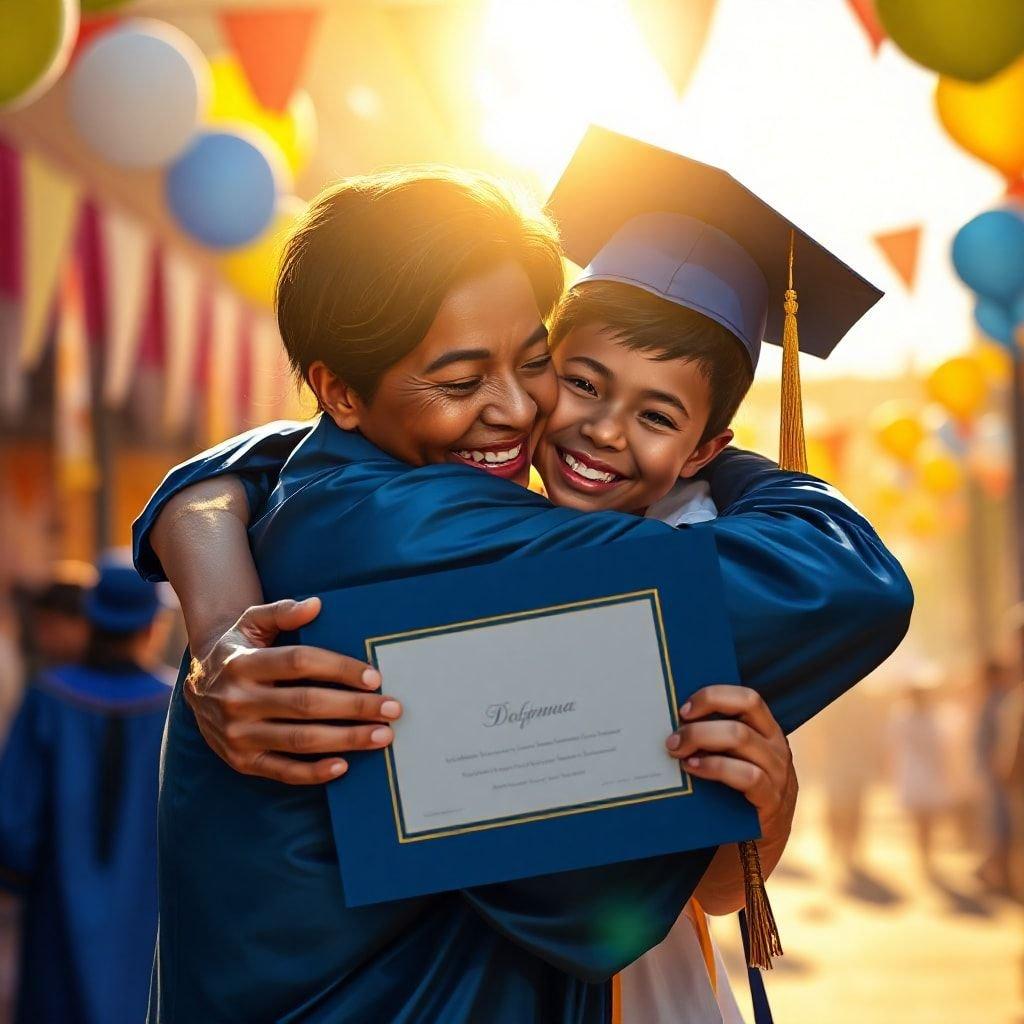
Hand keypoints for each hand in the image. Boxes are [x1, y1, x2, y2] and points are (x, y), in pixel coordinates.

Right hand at [185, 597, 402, 785]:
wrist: (197, 682)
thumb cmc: (239, 648)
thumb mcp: (251, 621)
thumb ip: (281, 611)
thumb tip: (316, 605)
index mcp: (242, 663)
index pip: (299, 663)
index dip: (339, 669)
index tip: (374, 676)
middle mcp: (237, 701)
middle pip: (306, 704)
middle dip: (355, 708)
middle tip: (392, 709)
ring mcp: (238, 735)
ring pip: (300, 740)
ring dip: (346, 740)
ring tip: (382, 736)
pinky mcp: (241, 762)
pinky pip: (282, 772)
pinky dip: (314, 772)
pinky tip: (344, 766)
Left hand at [664, 685, 796, 844]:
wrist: (755, 842)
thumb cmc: (733, 789)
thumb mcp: (730, 757)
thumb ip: (714, 736)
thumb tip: (669, 717)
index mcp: (766, 729)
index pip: (747, 697)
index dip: (714, 696)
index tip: (682, 709)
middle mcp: (776, 746)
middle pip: (745, 710)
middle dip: (703, 718)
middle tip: (673, 737)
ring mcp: (777, 771)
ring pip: (741, 737)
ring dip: (702, 739)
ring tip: (677, 752)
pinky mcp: (771, 799)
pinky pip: (746, 774)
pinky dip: (715, 767)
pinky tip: (693, 768)